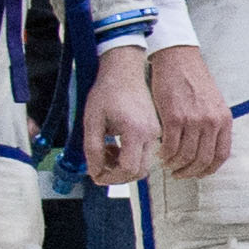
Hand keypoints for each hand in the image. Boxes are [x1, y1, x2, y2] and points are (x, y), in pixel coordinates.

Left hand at [84, 50, 158, 185]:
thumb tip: (95, 171)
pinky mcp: (156, 130)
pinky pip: (145, 154)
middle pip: (138, 172)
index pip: (128, 169)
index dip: (110, 177)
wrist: (124, 71)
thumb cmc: (108, 91)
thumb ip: (93, 149)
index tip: (96, 174)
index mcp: (136, 131)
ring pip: (142, 165)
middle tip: (99, 164)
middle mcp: (150, 133)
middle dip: (116, 175)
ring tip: (106, 151)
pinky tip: (116, 145)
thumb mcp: (92, 121)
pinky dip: (129, 157)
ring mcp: (156, 132)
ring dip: (122, 166)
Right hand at [146, 43, 232, 181]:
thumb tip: (206, 148)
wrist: (178, 59)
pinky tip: (160, 153)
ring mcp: (194, 120)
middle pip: (203, 159)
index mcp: (224, 119)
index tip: (198, 173)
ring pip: (186, 156)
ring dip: (175, 165)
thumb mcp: (214, 102)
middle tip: (179, 172)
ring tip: (167, 164)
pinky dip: (164, 155)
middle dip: (189, 171)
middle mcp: (211, 122)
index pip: (221, 155)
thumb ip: (213, 123)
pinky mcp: (174, 117)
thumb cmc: (193, 79)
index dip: (209, 169)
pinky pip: (170, 147)